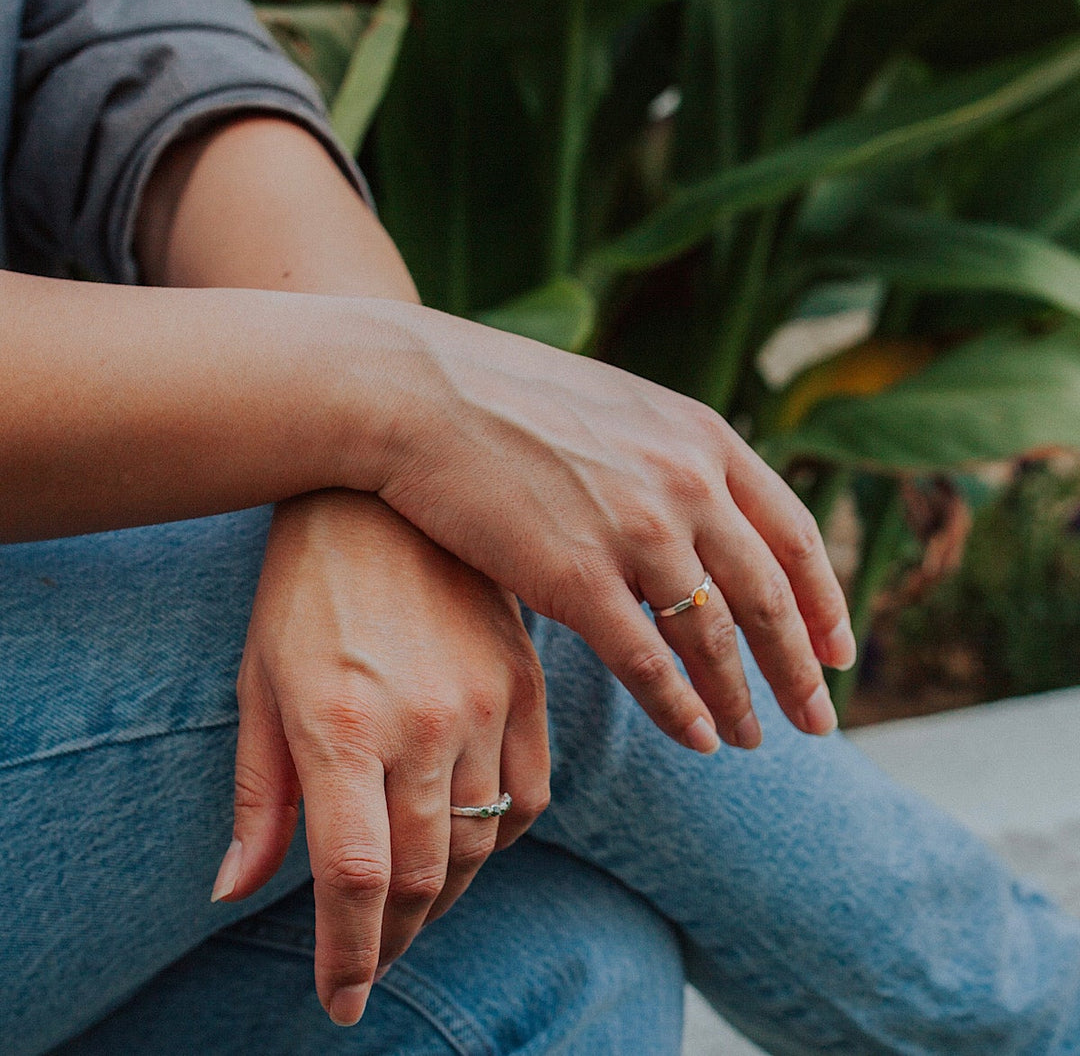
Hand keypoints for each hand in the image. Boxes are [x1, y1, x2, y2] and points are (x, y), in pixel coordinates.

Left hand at [210, 489, 549, 1027]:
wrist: (384, 484)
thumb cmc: (303, 585)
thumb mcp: (259, 682)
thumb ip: (258, 796)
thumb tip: (236, 892)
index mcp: (342, 725)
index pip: (358, 879)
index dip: (350, 956)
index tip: (341, 999)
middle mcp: (423, 721)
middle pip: (424, 876)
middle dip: (394, 937)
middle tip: (371, 959)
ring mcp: (485, 700)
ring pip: (480, 843)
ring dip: (445, 895)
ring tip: (413, 908)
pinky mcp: (526, 679)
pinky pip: (532, 792)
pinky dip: (501, 837)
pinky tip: (468, 839)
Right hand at [350, 302, 855, 756]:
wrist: (418, 391)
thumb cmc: (506, 399)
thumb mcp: (618, 407)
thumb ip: (672, 456)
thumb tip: (706, 508)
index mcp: (702, 436)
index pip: (793, 533)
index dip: (824, 600)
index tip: (839, 651)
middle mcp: (685, 482)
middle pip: (769, 595)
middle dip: (801, 668)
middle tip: (820, 722)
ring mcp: (635, 529)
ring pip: (713, 638)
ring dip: (740, 699)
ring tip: (751, 740)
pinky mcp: (576, 576)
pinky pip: (649, 663)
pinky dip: (680, 709)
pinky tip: (695, 739)